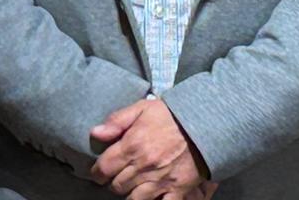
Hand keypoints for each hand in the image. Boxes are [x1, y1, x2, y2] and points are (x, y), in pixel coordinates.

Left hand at [89, 98, 206, 196]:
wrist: (203, 124)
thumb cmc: (170, 115)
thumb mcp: (140, 108)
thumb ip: (116, 121)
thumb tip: (95, 133)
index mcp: (132, 146)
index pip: (104, 168)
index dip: (97, 173)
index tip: (98, 174)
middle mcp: (143, 166)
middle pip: (118, 186)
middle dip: (113, 184)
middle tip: (115, 179)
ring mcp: (161, 180)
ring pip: (135, 199)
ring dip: (130, 195)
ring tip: (131, 189)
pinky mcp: (178, 189)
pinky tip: (151, 199)